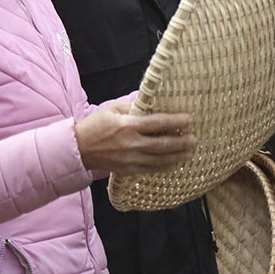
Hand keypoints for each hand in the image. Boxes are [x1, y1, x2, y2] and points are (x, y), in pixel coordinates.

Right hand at [76, 103, 195, 173]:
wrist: (79, 148)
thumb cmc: (96, 125)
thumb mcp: (113, 108)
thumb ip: (133, 106)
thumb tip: (152, 103)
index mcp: (129, 125)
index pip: (158, 123)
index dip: (176, 121)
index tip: (189, 119)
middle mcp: (132, 144)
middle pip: (163, 144)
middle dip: (182, 142)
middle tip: (195, 139)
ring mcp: (131, 159)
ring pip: (161, 160)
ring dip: (178, 156)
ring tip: (190, 152)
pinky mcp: (129, 170)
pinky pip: (152, 169)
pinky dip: (166, 166)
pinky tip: (176, 163)